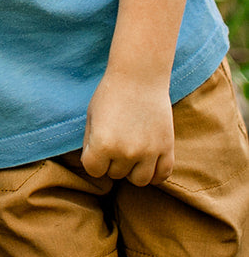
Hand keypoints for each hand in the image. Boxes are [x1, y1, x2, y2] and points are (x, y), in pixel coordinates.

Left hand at [80, 71, 174, 185]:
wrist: (139, 76)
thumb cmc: (111, 94)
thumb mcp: (91, 117)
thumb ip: (91, 143)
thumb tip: (94, 166)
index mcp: (103, 144)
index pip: (93, 170)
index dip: (94, 159)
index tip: (97, 145)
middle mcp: (126, 152)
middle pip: (116, 174)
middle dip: (113, 161)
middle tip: (116, 140)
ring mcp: (149, 152)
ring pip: (139, 181)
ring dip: (132, 170)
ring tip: (131, 153)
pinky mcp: (167, 148)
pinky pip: (162, 176)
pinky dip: (155, 173)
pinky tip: (149, 162)